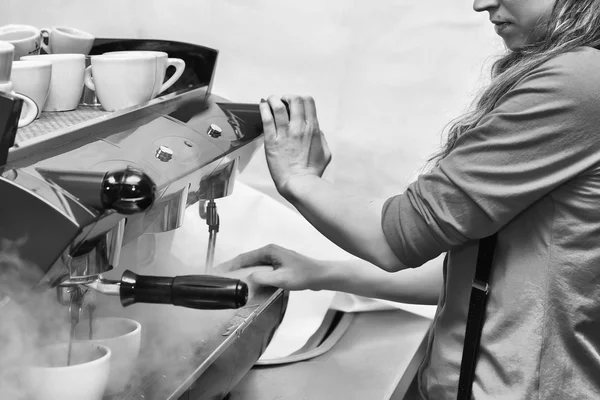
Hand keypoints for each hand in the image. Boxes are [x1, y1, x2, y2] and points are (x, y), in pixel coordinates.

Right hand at [214, 244, 329, 290]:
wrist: (321, 276)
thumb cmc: (304, 275)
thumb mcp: (281, 279)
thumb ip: (262, 278)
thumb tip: (246, 279)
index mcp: (269, 251)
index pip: (244, 257)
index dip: (230, 265)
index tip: (218, 271)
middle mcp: (270, 251)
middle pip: (246, 260)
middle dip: (233, 268)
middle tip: (220, 278)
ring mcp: (274, 258)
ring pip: (253, 265)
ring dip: (242, 272)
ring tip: (230, 281)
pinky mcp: (278, 265)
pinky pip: (261, 269)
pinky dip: (252, 274)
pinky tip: (248, 283)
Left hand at [259, 95, 331, 197]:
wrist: (299, 183)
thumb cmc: (312, 171)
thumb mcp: (325, 152)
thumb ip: (320, 137)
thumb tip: (315, 129)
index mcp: (312, 128)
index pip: (308, 102)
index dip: (300, 99)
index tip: (295, 104)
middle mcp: (299, 127)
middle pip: (294, 100)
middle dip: (287, 97)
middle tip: (282, 102)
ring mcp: (285, 133)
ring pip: (278, 106)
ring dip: (273, 99)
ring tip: (270, 100)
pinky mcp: (272, 141)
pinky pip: (266, 119)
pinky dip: (263, 108)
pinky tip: (262, 105)